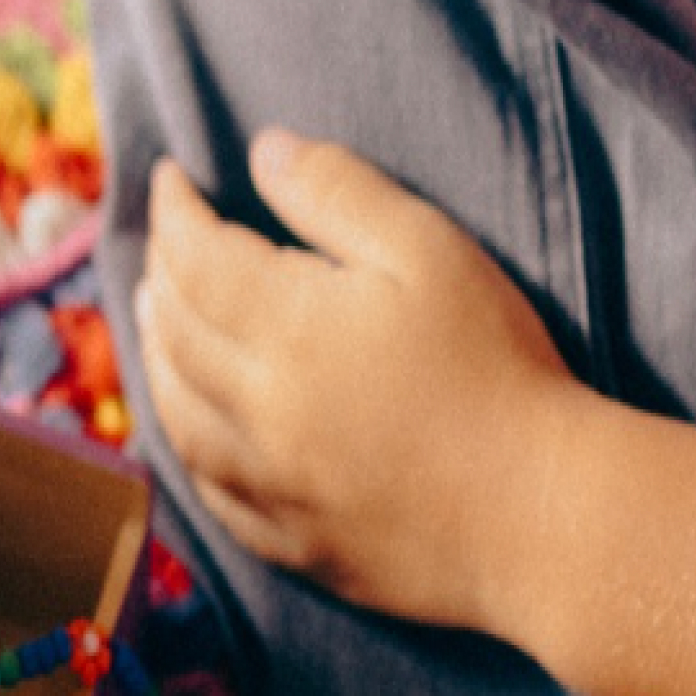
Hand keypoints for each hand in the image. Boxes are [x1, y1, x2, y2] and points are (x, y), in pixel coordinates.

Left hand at [135, 135, 576, 632]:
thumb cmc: (495, 363)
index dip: (173, 210)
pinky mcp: (296, 544)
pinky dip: (184, 444)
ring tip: (152, 314)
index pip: (196, 257)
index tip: (170, 175)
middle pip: (175, 334)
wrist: (543, 512)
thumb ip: (339, 192)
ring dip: (154, 356)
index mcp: (288, 329)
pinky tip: (192, 425)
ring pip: (178, 417)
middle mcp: (258, 411)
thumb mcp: (428, 248)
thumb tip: (262, 151)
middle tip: (165, 233)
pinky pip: (210, 493)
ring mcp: (272, 487)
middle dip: (160, 271)